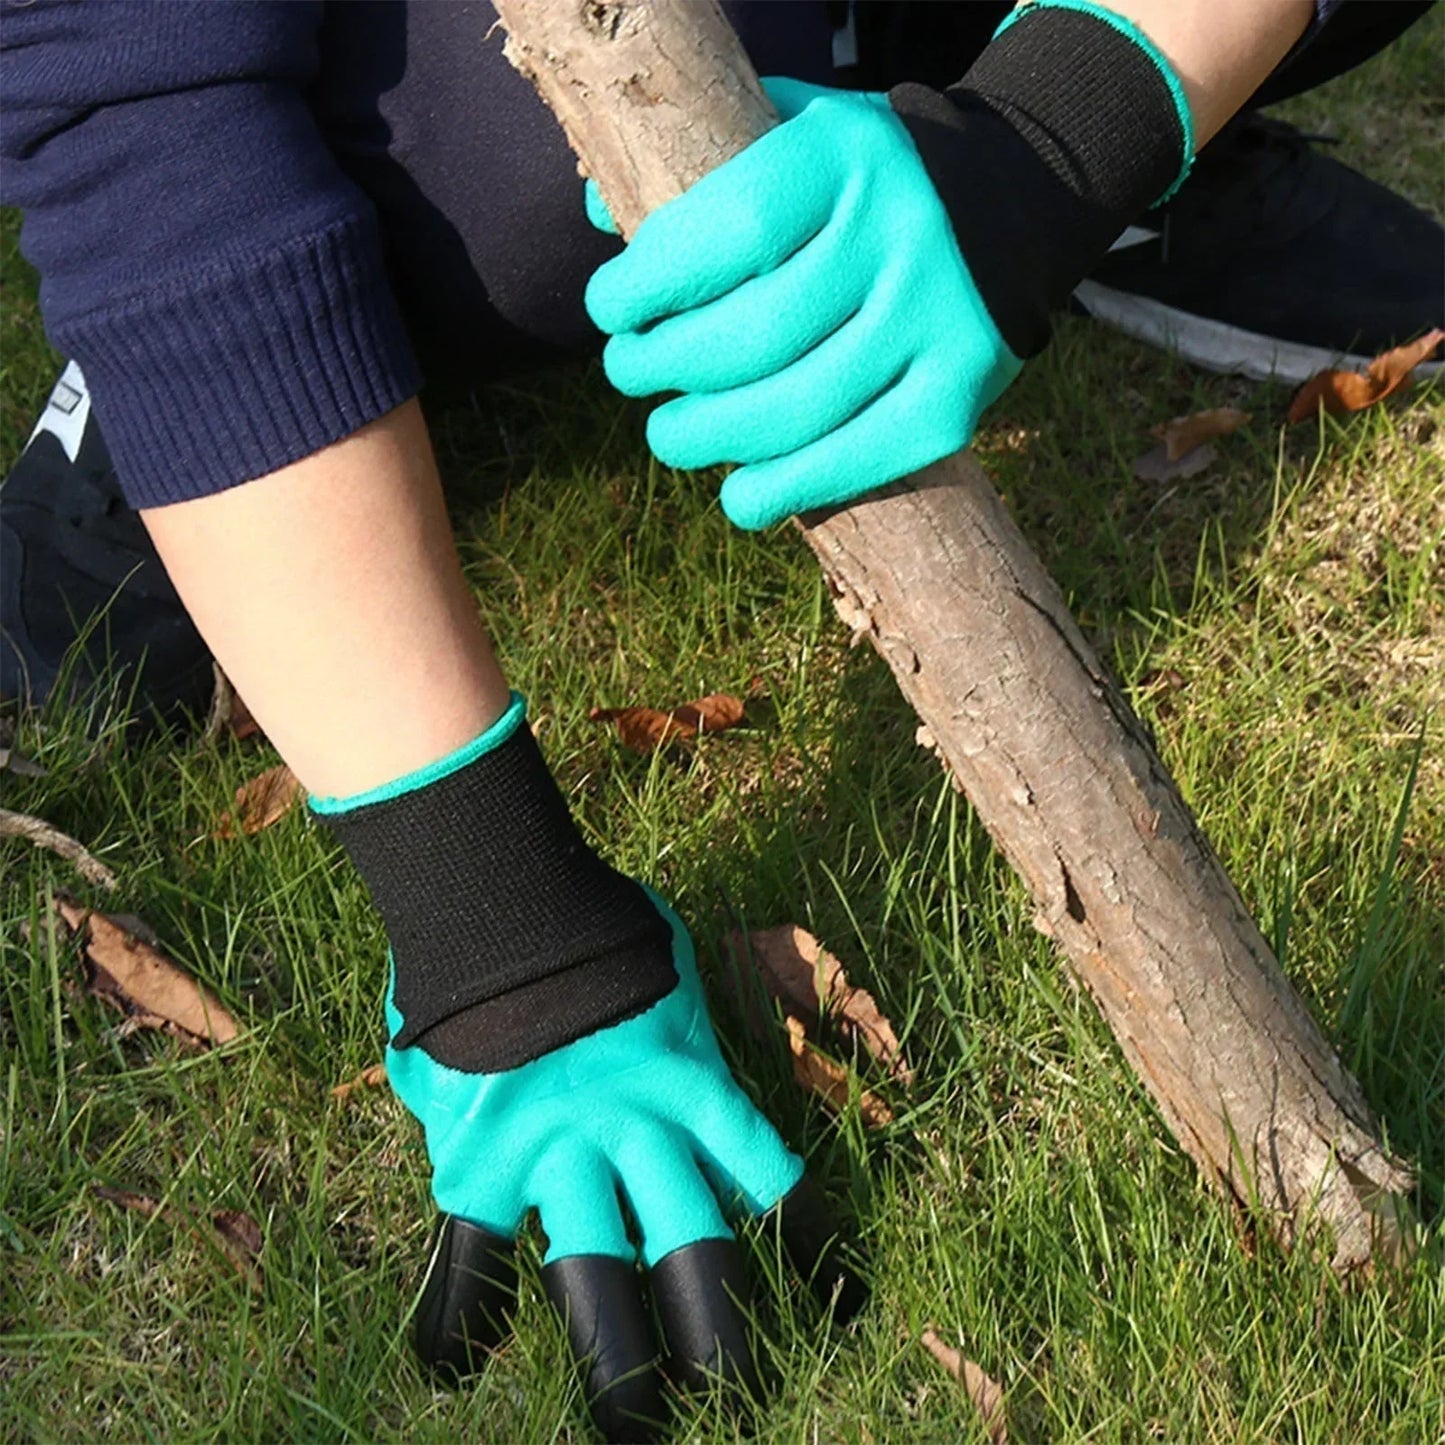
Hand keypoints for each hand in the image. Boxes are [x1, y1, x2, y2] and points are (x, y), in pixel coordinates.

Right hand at [389, 891, 863, 1440]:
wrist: (505, 896)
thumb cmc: (593, 919)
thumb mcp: (666, 959)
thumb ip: (681, 1016)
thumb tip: (682, 1026)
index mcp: (693, 1082)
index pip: (769, 1177)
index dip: (810, 1245)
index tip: (842, 1305)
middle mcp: (637, 1130)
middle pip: (694, 1250)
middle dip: (722, 1336)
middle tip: (741, 1402)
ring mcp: (558, 1151)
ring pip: (596, 1276)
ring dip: (617, 1362)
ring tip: (636, 1436)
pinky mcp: (482, 1160)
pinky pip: (471, 1257)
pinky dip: (460, 1317)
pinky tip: (452, 1372)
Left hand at [585, 77, 1021, 531]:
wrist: (1008, 208)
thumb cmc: (858, 185)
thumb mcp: (792, 134)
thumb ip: (702, 166)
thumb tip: (598, 212)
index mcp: (845, 156)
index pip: (728, 233)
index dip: (651, 285)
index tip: (610, 310)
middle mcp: (898, 236)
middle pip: (750, 337)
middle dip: (663, 369)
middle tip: (630, 373)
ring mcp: (935, 322)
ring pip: (792, 412)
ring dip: (706, 438)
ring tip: (669, 434)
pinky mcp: (956, 398)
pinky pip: (852, 463)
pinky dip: (780, 492)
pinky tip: (738, 495)